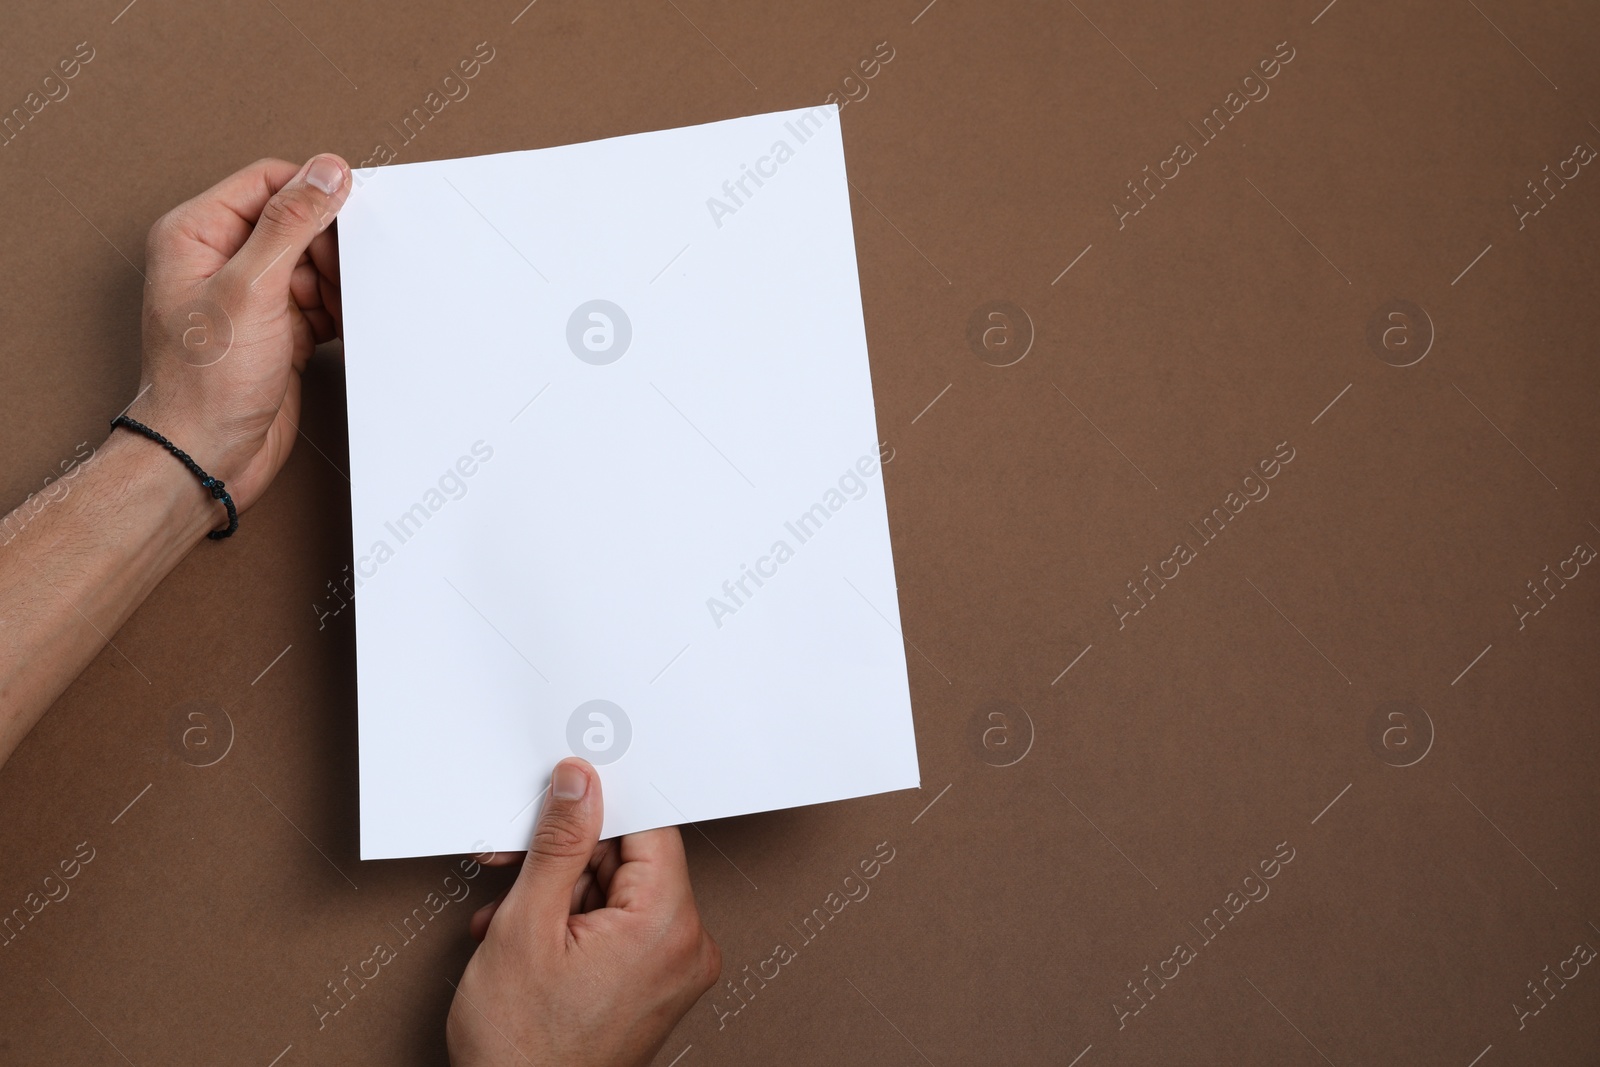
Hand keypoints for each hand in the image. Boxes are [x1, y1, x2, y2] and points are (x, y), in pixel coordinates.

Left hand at [129, 154, 349, 512]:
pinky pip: (320, 302)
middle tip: (346, 276)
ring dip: (338, 284)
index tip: (353, 212)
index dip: (313, 195)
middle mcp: (220, 260)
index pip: (268, 183)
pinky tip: (344, 326)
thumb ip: (290, 224)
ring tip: (340, 309)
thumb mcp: (251, 289)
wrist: (207, 456)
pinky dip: (339, 311)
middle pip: (296, 223)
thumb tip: (326, 171)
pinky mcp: (277, 330)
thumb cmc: (206, 383)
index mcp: (196, 234)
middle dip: (330, 248)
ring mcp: (250, 297)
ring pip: (314, 265)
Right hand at [447, 759, 720, 1066]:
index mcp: (669, 925)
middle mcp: (685, 947)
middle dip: (564, 860)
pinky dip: (569, 925)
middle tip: (510, 867)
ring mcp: (671, 971)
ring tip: (506, 921)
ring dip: (556, 895)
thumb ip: (559, 844)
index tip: (561, 797)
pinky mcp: (652, 986)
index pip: (649, 828)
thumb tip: (580, 784)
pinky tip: (524, 939)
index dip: (599, 807)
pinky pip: (616, 928)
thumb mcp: (527, 924)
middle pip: (628, 860)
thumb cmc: (522, 1047)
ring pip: (614, 893)